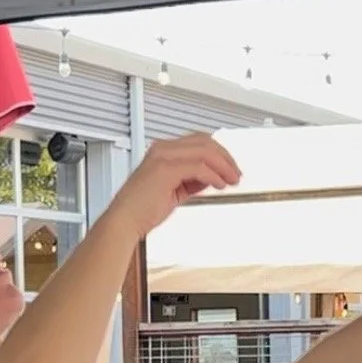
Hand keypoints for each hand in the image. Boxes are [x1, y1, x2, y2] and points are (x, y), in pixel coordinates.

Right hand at [108, 134, 241, 237]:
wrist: (125, 221)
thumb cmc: (142, 210)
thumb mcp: (175, 191)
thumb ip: (192, 180)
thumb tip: (212, 177)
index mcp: (162, 151)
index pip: (198, 142)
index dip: (218, 153)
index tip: (230, 168)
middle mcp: (162, 149)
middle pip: (204, 141)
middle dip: (225, 157)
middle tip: (236, 173)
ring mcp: (163, 157)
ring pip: (204, 151)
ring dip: (223, 165)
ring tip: (232, 178)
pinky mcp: (166, 169)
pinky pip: (199, 167)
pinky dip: (214, 175)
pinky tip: (219, 184)